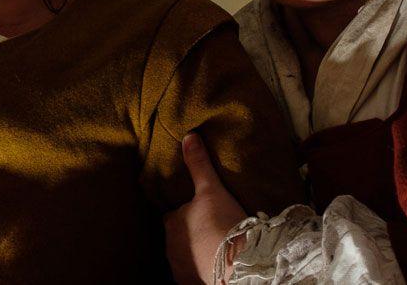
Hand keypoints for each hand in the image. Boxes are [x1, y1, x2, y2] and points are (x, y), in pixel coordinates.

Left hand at [164, 133, 247, 284]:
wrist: (236, 264)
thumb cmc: (222, 223)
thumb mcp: (211, 189)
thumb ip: (199, 164)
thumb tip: (189, 136)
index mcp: (172, 223)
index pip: (175, 215)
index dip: (187, 213)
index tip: (202, 213)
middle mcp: (170, 247)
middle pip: (179, 237)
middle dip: (191, 234)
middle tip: (213, 230)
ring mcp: (179, 267)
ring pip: (185, 256)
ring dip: (196, 253)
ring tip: (217, 248)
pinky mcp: (190, 282)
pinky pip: (192, 275)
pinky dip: (200, 271)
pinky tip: (214, 267)